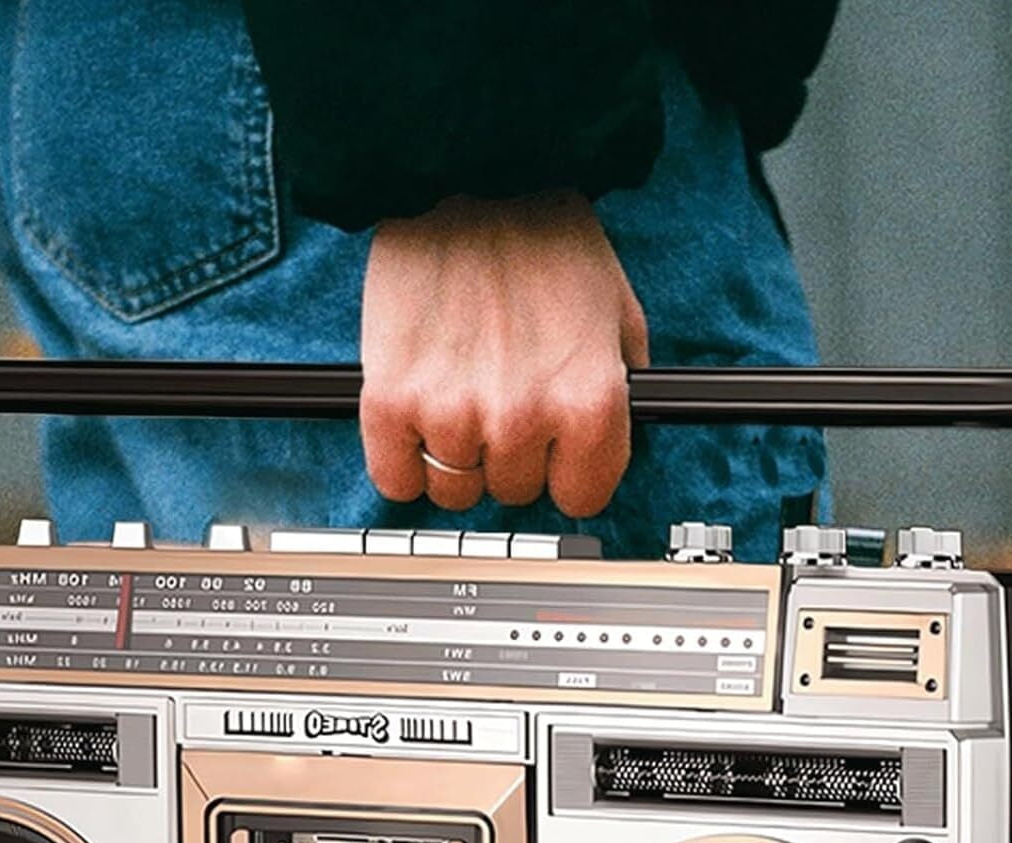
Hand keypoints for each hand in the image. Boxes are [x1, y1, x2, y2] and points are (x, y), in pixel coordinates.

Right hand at [360, 190, 648, 518]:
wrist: (471, 175)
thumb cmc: (545, 237)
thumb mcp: (619, 313)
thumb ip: (621, 392)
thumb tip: (604, 449)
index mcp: (589, 402)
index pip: (581, 498)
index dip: (566, 471)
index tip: (552, 452)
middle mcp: (523, 419)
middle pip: (513, 492)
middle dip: (508, 454)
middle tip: (497, 397)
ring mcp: (453, 414)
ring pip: (454, 490)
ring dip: (454, 456)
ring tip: (455, 395)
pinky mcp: (390, 403)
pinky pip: (396, 481)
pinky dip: (402, 462)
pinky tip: (414, 418)